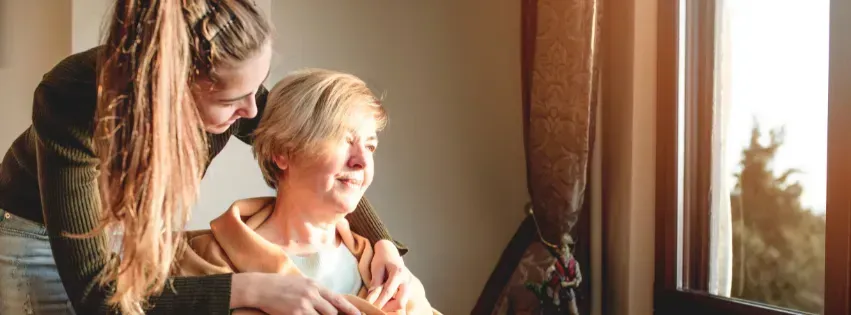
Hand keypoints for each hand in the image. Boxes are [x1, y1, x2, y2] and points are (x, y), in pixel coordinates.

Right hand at [231, 272, 359, 314]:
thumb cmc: (279, 285)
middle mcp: (312, 294)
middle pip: (332, 312)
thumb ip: (315, 292)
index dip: (350, 309)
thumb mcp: (301, 283)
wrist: (260, 288)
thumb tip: (327, 301)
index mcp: (315, 285)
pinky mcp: (295, 314)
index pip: (338, 299)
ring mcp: (304, 305)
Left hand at [366, 240, 411, 308]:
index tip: (370, 307)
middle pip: (400, 302)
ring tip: (379, 304)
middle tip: (376, 307)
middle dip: (388, 308)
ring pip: (402, 304)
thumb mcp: (377, 267)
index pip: (388, 292)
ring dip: (390, 307)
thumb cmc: (382, 258)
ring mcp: (408, 286)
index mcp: (398, 273)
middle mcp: (406, 281)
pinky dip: (393, 305)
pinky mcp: (407, 290)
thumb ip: (375, 282)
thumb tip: (371, 298)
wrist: (390, 252)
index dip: (378, 302)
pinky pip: (402, 301)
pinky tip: (384, 302)